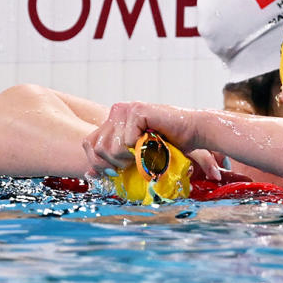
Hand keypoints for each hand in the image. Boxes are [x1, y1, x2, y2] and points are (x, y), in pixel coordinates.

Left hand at [82, 101, 211, 178]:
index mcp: (113, 120)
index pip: (89, 144)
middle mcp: (116, 111)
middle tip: (132, 163)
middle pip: (97, 148)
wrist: (193, 132)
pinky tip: (153, 142)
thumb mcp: (134, 155)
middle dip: (114, 163)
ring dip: (128, 157)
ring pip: (111, 147)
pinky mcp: (137, 110)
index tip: (116, 171)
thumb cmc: (167, 145)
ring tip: (144, 153)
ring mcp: (126, 109)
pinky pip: (127, 140)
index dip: (98, 162)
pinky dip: (141, 148)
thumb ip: (112, 161)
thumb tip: (90, 174)